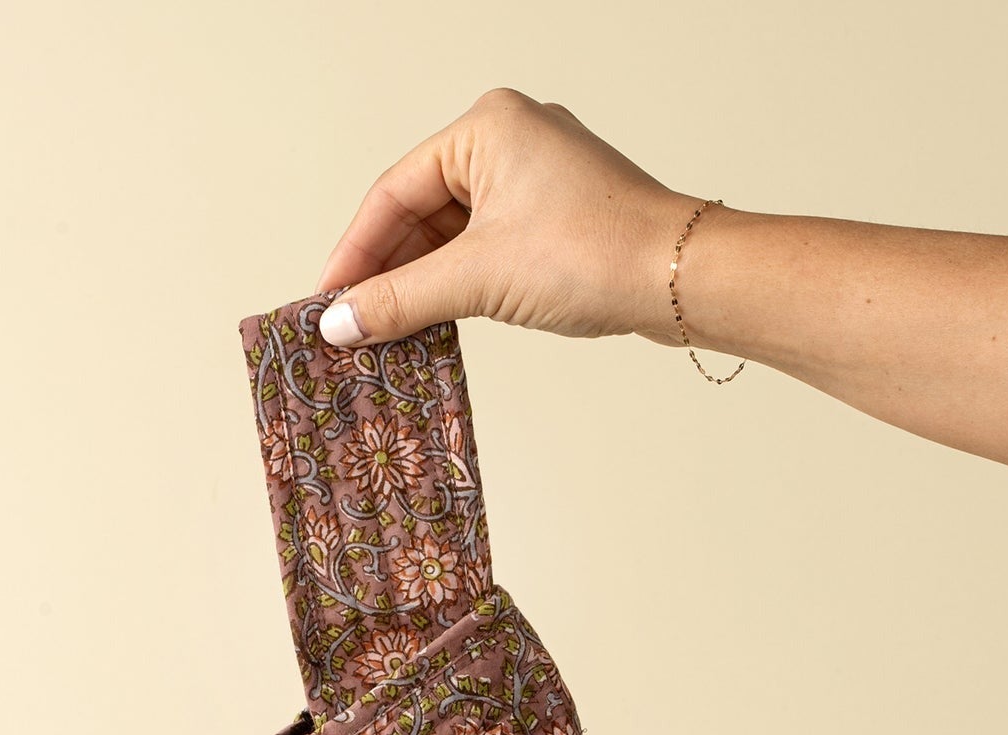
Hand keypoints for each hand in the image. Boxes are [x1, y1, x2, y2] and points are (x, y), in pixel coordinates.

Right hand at [312, 87, 712, 348]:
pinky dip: (458, 285)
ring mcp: (537, 181)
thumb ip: (401, 300)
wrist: (680, 278)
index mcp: (486, 128)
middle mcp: (510, 142)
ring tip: (387, 333)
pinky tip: (435, 323)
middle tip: (352, 325)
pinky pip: (486, 249)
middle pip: (420, 213)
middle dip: (387, 272)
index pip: (394, 193)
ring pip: (453, 236)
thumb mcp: (478, 278)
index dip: (354, 253)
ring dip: (421, 285)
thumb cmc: (594, 253)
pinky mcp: (556, 220)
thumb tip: (341, 323)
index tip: (327, 300)